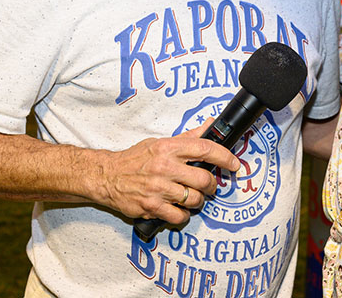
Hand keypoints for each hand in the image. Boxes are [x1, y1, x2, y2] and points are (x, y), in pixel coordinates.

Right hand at [92, 121, 239, 224]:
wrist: (107, 176)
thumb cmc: (134, 159)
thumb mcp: (160, 142)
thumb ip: (188, 137)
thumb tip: (210, 125)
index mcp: (168, 148)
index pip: (204, 148)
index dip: (224, 156)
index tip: (234, 163)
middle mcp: (164, 167)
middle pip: (203, 178)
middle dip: (212, 185)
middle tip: (210, 185)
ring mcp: (158, 188)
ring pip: (194, 199)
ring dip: (198, 201)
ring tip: (192, 197)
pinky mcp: (151, 206)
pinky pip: (179, 216)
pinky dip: (183, 215)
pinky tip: (179, 209)